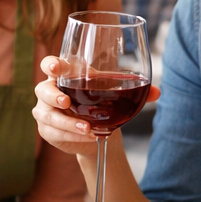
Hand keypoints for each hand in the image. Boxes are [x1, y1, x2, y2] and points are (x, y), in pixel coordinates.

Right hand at [33, 56, 160, 157]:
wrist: (98, 130)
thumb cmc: (102, 102)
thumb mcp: (116, 93)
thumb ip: (138, 91)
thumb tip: (157, 93)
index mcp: (64, 74)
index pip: (50, 65)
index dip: (50, 65)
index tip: (56, 68)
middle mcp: (50, 91)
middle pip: (42, 90)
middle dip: (53, 96)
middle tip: (67, 103)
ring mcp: (46, 111)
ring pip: (47, 115)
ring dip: (67, 123)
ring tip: (86, 128)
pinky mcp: (48, 130)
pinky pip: (55, 133)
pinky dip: (71, 135)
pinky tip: (87, 136)